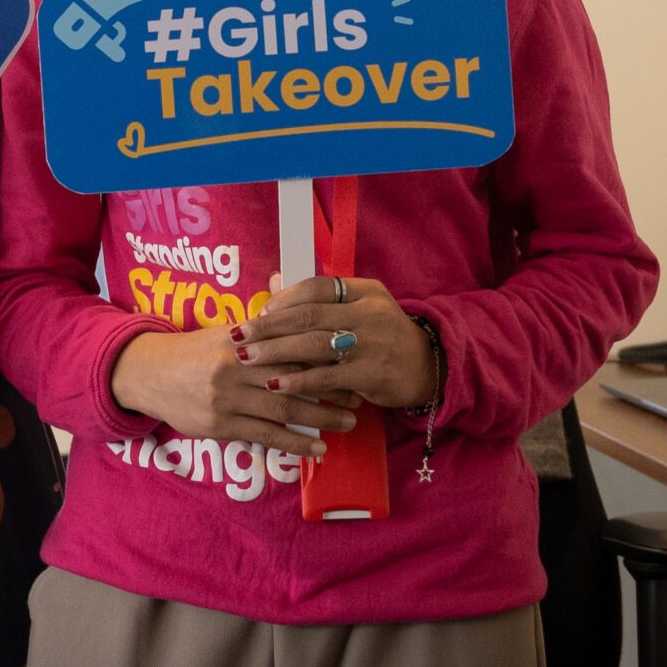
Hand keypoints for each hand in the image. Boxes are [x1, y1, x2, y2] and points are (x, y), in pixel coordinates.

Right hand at [108, 324, 354, 457]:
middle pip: (293, 378)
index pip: (289, 346)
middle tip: (358, 396)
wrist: (148, 374)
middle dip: (330, 389)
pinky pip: (265, 436)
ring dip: (320, 418)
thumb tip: (296, 314)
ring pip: (283, 410)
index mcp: (240, 341)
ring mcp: (226, 399)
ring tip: (346, 423)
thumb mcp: (223, 334)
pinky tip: (317, 449)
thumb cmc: (192, 352)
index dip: (322, 354)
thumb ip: (260, 329)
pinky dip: (295, 444)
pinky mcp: (220, 425)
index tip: (350, 361)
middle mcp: (234, 368)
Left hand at [233, 277, 440, 412]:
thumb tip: (272, 282)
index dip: (284, 299)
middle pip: (309, 316)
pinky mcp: (370, 374)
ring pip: (314, 344)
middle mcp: (368, 313)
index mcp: (364, 291)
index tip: (261, 311)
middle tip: (240, 336)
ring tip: (248, 358)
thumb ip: (319, 298)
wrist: (426, 367)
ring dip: (276, 352)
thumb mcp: (360, 307)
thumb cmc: (382, 336)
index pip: (317, 287)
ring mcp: (371, 344)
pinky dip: (298, 380)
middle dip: (269, 326)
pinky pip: (326, 376)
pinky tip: (275, 383)